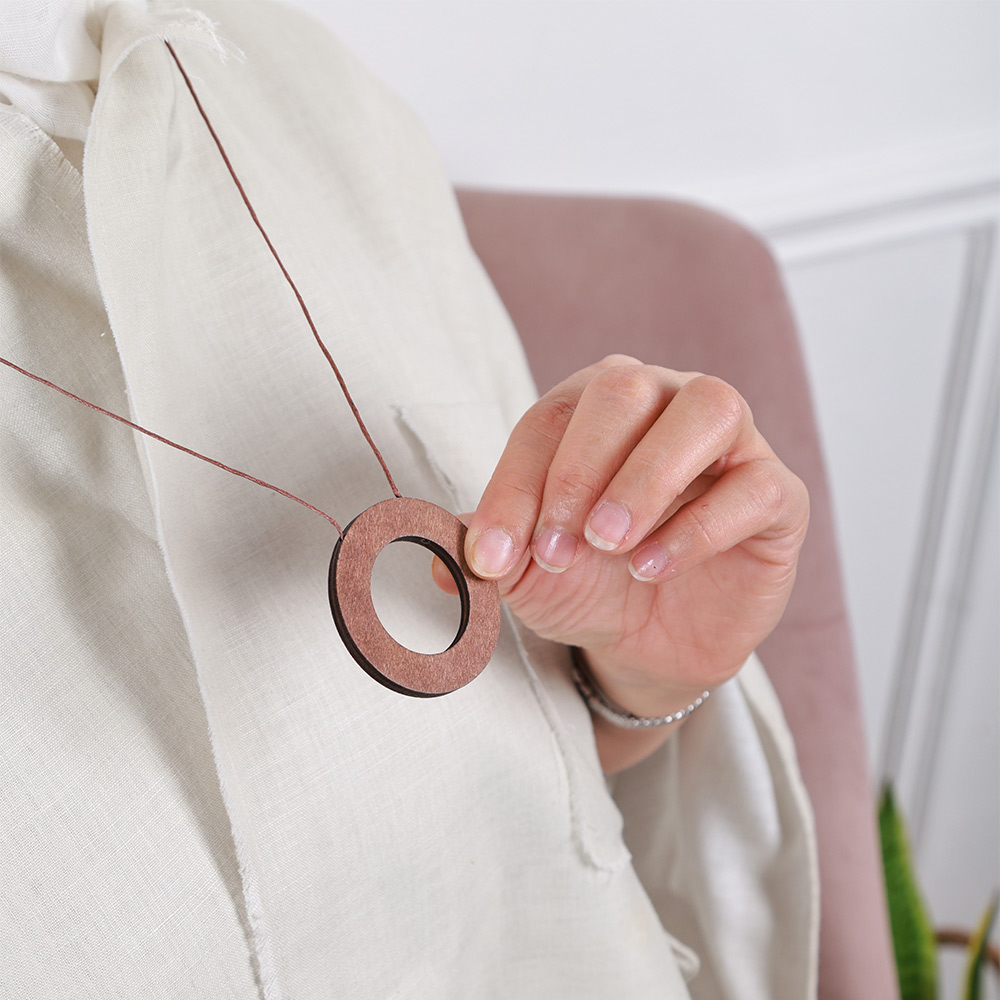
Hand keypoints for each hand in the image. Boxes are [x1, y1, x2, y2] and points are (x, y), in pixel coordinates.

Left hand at [451, 356, 808, 768]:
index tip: (492, 558)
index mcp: (591, 409)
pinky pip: (757, 486)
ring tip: (611, 545)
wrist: (646, 641)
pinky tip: (653, 568)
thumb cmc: (583, 582)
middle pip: (626, 387)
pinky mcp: (777, 496)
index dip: (515, 487)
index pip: (548, 419)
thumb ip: (476, 552)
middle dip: (581, 468)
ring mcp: (728, 445)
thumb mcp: (520, 571)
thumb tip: (430, 557)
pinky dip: (699, 527)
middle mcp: (662, 405)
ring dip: (648, 476)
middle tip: (557, 547)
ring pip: (708, 409)